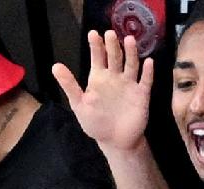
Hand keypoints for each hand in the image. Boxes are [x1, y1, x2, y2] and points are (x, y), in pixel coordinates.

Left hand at [53, 31, 150, 153]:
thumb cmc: (95, 123)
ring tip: (128, 40)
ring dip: (131, 53)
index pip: (97, 57)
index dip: (96, 45)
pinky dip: (147, 72)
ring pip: (131, 65)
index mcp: (98, 78)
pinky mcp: (142, 95)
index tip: (93, 33)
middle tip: (110, 33)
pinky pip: (146, 81)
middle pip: (114, 57)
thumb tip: (55, 66)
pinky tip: (148, 62)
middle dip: (112, 45)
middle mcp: (115, 78)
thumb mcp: (78, 104)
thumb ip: (69, 85)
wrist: (116, 141)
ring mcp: (129, 85)